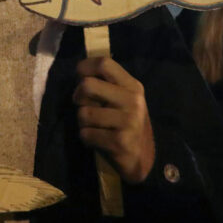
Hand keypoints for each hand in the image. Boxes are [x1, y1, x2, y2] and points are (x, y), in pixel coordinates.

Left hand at [73, 57, 154, 183]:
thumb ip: (106, 85)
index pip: (104, 63)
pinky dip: (87, 138)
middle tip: (84, 106)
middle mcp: (132, 101)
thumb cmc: (127, 125)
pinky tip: (98, 140)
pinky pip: (86, 134)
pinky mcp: (120, 142)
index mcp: (133, 86)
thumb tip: (79, 73)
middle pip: (87, 85)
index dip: (85, 67)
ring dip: (83, 123)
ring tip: (95, 127)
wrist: (145, 159)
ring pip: (83, 113)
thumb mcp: (123, 99)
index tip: (79, 77)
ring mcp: (128, 121)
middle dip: (78, 97)